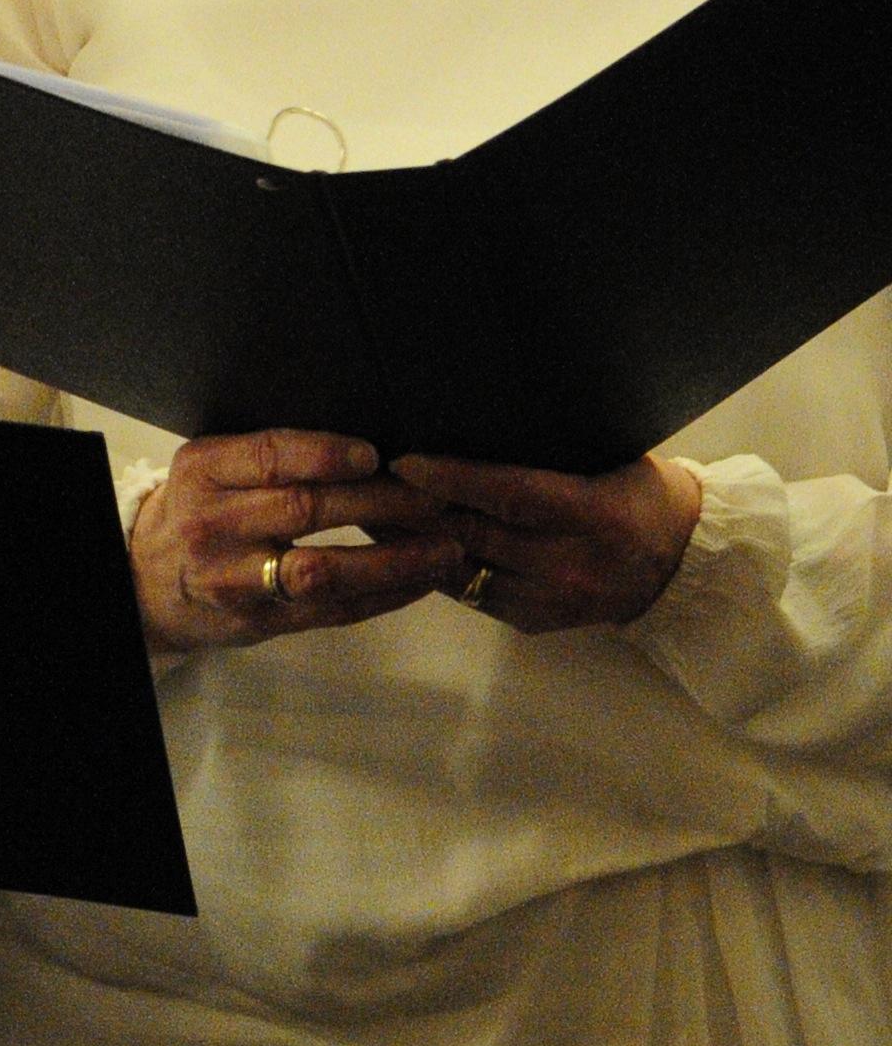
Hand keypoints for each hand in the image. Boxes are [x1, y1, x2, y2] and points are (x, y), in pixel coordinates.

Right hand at [131, 428, 465, 650]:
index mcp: (202, 473)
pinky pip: (331, 610)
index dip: (323, 454)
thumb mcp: (211, 470)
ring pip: (322, 570)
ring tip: (445, 547)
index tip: (374, 454)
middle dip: (380, 501)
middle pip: (304, 510)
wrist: (146, 583)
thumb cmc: (197, 512)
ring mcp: (235, 579)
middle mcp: (213, 525)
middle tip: (436, 495)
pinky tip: (421, 580)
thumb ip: (268, 458)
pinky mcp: (260, 621)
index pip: (265, 456)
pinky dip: (383, 595)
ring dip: (393, 559)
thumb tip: (367, 446)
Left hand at [393, 452, 704, 632]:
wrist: (685, 563)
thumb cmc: (642, 493)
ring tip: (363, 512)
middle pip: (476, 536)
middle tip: (361, 484)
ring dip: (409, 543)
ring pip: (463, 571)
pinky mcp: (537, 623)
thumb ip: (546, 455)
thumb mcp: (609, 460)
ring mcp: (554, 601)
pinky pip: (471, 595)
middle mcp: (574, 565)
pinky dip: (431, 568)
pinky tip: (398, 546)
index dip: (452, 479)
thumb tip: (467, 423)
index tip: (402, 462)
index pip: (512, 495)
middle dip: (413, 512)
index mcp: (598, 516)